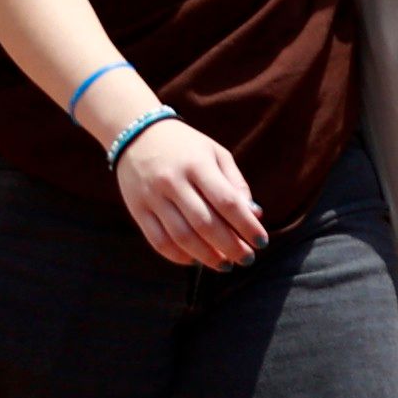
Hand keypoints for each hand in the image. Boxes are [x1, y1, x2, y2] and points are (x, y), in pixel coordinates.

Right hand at [112, 114, 269, 269]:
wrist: (135, 133)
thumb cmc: (185, 146)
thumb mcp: (215, 153)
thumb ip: (236, 183)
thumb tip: (254, 215)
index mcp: (197, 164)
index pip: (227, 202)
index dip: (247, 226)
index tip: (261, 242)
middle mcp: (173, 181)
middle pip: (206, 224)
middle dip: (231, 246)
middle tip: (247, 259)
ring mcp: (153, 197)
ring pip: (182, 237)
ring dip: (207, 257)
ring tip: (225, 265)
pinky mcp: (137, 210)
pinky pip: (158, 241)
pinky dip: (179, 256)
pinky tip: (196, 260)